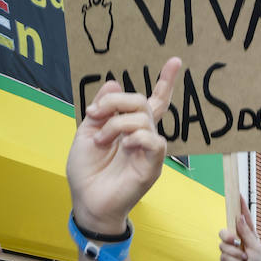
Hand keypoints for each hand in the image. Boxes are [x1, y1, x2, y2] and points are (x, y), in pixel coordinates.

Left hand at [67, 57, 180, 234]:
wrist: (86, 200)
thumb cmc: (87, 172)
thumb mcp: (86, 132)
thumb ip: (101, 109)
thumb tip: (114, 81)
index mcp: (129, 128)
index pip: (153, 102)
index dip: (165, 82)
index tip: (174, 61)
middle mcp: (143, 137)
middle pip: (142, 102)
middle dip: (116, 101)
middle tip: (94, 114)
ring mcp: (148, 151)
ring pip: (144, 119)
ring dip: (115, 124)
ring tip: (99, 140)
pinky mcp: (152, 166)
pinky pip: (154, 141)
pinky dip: (135, 137)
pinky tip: (122, 146)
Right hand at [218, 195, 260, 260]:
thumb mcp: (256, 247)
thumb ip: (246, 233)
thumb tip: (239, 217)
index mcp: (248, 235)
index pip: (242, 218)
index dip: (240, 207)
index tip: (237, 195)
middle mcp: (237, 241)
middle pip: (224, 230)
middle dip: (228, 236)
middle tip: (235, 242)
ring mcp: (230, 250)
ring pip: (223, 245)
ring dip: (236, 254)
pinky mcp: (225, 260)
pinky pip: (224, 256)